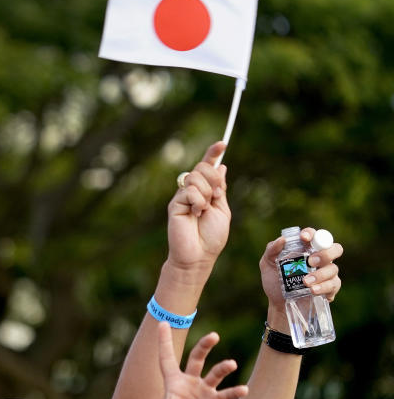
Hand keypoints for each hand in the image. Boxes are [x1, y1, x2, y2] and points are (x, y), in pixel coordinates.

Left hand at [141, 323, 246, 398]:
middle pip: (196, 359)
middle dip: (204, 346)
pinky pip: (227, 394)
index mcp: (173, 384)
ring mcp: (204, 392)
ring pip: (215, 374)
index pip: (167, 359)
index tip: (162, 323)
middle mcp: (189, 384)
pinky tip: (243, 390)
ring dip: (223, 368)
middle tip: (214, 336)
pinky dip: (235, 391)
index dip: (164, 342)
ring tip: (231, 364)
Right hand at [165, 142, 230, 274]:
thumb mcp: (222, 209)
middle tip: (217, 194)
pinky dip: (198, 201)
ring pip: (195, 177)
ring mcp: (182, 197)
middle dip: (213, 177)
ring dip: (206, 193)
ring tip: (203, 210)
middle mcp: (192, 191)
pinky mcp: (175, 204)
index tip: (222, 143)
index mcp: (206, 191)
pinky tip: (196, 214)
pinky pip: (189, 191)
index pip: (207, 167)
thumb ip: (220, 189)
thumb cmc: (211, 237)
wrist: (199, 255)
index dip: (213, 153)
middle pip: (201, 167)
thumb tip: (221, 166)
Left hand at [260, 228, 342, 326]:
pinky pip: (333, 285)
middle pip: (335, 249)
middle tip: (311, 261)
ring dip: (319, 274)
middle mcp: (320, 259)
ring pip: (333, 268)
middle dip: (325, 253)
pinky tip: (312, 290)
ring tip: (305, 282)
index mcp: (306, 249)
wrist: (278, 304)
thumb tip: (282, 239)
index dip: (312, 234)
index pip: (316, 236)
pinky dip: (323, 287)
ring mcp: (327, 273)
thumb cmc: (274, 281)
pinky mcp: (330, 288)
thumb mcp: (267, 264)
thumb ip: (271, 250)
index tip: (304, 238)